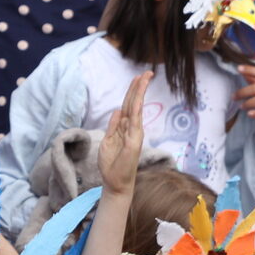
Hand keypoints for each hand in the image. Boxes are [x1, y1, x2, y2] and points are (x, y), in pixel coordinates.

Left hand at [99, 71, 149, 194]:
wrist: (115, 181)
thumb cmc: (111, 164)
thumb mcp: (107, 141)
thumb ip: (113, 126)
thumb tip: (117, 110)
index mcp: (123, 128)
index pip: (128, 106)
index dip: (132, 92)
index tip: (137, 78)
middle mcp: (131, 129)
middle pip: (134, 103)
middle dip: (139, 87)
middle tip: (146, 72)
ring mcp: (134, 134)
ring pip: (136, 108)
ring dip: (139, 93)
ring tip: (144, 77)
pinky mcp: (134, 140)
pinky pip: (134, 121)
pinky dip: (135, 108)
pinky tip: (138, 97)